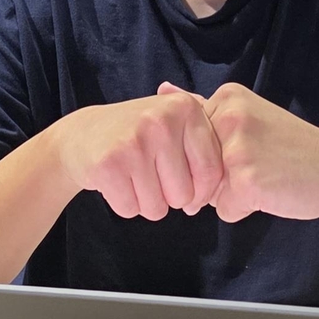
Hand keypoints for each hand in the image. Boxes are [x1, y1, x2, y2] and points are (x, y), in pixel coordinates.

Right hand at [57, 90, 223, 221]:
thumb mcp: (174, 122)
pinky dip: (125, 205)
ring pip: (158, 208)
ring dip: (147, 203)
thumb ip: (206, 141)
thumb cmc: (137, 135)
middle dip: (170, 198)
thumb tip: (236, 179)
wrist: (82, 135)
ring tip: (134, 178)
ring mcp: (134, 141)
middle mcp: (162, 121)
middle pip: (184, 195)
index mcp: (186, 109)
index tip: (189, 191)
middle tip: (151, 177)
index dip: (202, 193)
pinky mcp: (109, 164)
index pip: (212, 172)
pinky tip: (117, 182)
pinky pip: (131, 209)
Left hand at [161, 82, 318, 223]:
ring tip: (265, 177)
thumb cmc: (292, 148)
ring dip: (231, 193)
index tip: (251, 147)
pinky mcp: (245, 181)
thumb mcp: (248, 116)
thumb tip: (161, 91)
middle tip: (261, 164)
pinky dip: (244, 209)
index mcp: (227, 97)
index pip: (191, 140)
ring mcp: (236, 149)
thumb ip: (203, 109)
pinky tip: (271, 192)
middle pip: (195, 165)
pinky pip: (225, 210)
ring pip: (206, 190)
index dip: (216, 154)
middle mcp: (228, 117)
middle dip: (218, 176)